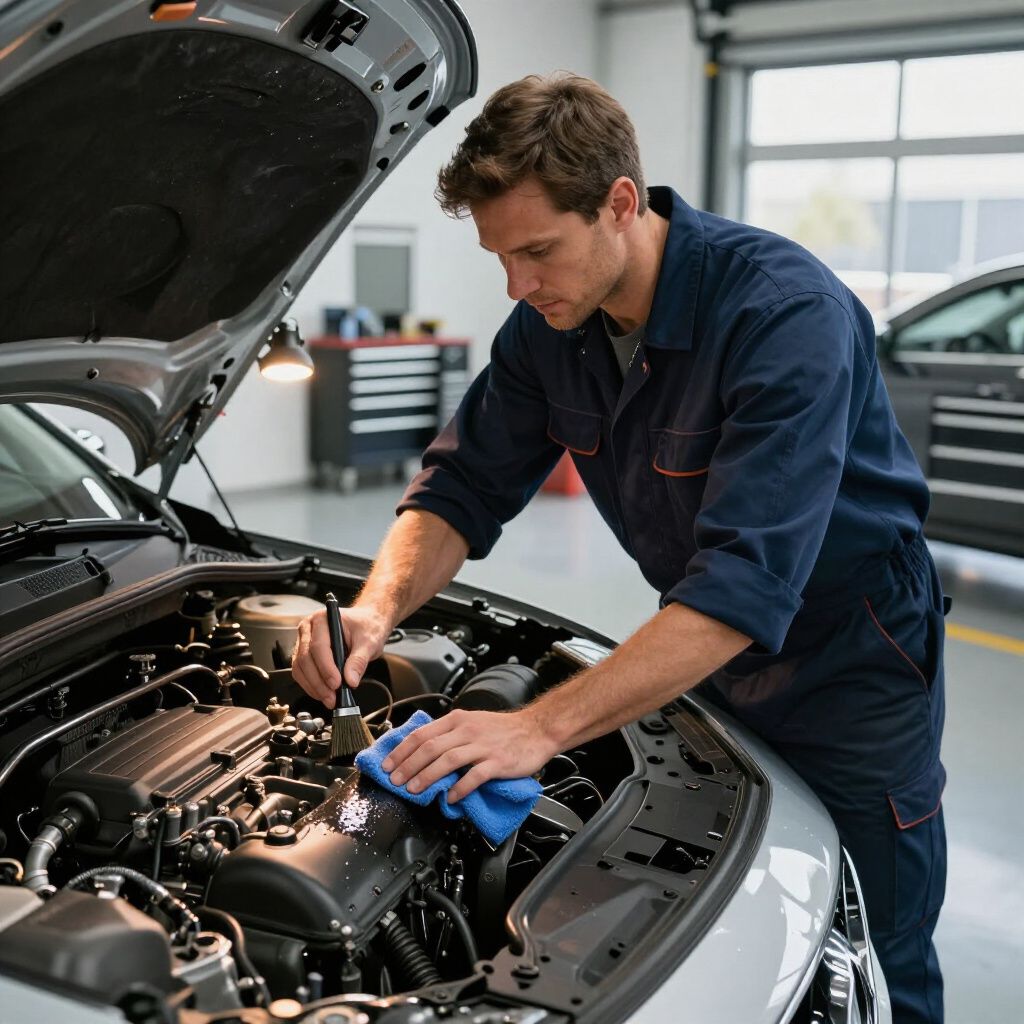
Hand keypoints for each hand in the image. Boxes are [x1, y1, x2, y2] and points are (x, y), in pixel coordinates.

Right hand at [292, 604, 389, 708]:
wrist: (367, 623)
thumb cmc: (366, 626)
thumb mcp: (369, 642)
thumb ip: (359, 660)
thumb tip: (350, 680)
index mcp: (323, 619)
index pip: (318, 646)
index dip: (326, 668)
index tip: (336, 684)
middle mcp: (309, 628)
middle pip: (305, 659)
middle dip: (318, 682)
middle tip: (332, 697)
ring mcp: (304, 641)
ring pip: (300, 668)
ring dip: (313, 686)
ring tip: (328, 698)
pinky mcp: (304, 654)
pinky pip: (301, 672)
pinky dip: (311, 685)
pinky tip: (323, 693)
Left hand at [382, 707, 558, 801]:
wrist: (537, 729)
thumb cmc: (504, 729)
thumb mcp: (472, 722)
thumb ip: (449, 734)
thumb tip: (423, 752)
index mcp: (458, 720)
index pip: (422, 734)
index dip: (401, 750)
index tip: (387, 764)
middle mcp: (467, 730)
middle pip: (430, 747)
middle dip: (407, 766)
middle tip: (395, 780)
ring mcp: (483, 746)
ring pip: (447, 760)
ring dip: (427, 776)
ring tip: (414, 789)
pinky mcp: (497, 761)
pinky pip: (475, 775)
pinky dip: (460, 787)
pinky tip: (451, 797)